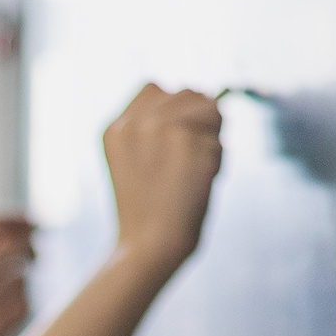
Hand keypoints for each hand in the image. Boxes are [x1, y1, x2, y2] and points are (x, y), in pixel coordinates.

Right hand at [101, 84, 224, 272]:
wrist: (149, 248)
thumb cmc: (147, 214)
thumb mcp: (134, 164)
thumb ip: (152, 130)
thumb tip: (207, 99)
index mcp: (115, 128)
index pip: (154, 87)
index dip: (174, 109)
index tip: (177, 142)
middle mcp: (135, 121)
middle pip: (189, 93)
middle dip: (200, 121)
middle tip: (189, 162)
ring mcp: (162, 127)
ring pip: (211, 110)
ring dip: (211, 140)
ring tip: (193, 173)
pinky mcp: (189, 139)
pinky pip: (220, 142)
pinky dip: (217, 164)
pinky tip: (197, 186)